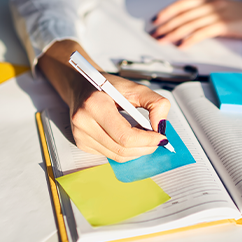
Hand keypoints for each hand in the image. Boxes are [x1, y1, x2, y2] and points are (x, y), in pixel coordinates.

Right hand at [38, 40, 170, 161]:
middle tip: (157, 140)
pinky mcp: (82, 143)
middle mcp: (84, 122)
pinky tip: (129, 137)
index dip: (147, 140)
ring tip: (144, 137)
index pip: (125, 136)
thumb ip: (154, 103)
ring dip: (136, 150)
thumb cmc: (106, 86)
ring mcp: (80, 135)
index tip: (161, 137)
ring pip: (117, 156)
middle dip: (145, 147)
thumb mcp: (134, 87)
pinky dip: (124, 150)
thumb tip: (161, 125)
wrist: (81, 86)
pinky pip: (109, 154)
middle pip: (122, 149)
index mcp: (95, 104)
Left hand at [150, 0, 241, 46]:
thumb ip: (209, 13)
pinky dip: (190, 39)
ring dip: (173, 33)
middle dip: (165, 25)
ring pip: (189, 23)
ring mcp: (218, 14)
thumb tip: (193, 23)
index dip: (166, 11)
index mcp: (210, 0)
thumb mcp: (225, 9)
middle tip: (154, 34)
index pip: (182, 4)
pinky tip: (181, 45)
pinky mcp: (225, 25)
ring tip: (162, 40)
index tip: (155, 19)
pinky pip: (203, 32)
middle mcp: (211, 4)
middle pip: (182, 14)